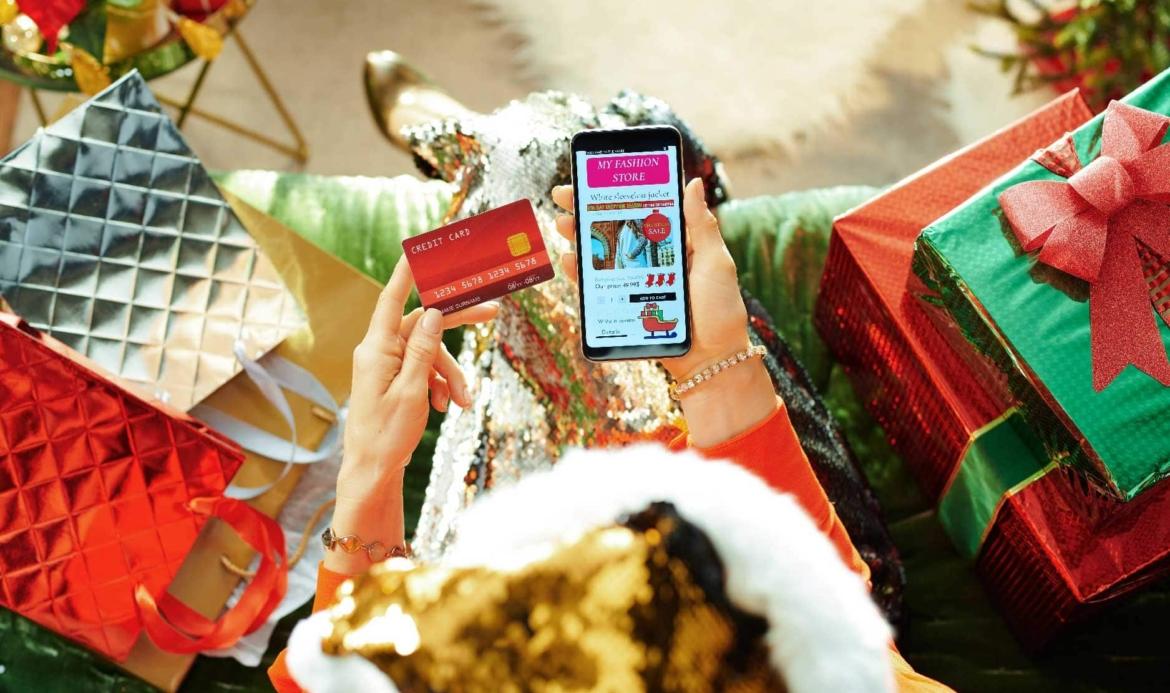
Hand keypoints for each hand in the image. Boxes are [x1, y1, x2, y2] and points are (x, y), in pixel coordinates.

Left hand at [328, 256, 497, 573]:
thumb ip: (423, 349)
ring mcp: (386, 365)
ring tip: (463, 402)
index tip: (418, 248)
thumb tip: (434, 312)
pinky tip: (448, 407)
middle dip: (457, 325)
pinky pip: (423, 370)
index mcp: (376, 348)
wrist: (373, 470)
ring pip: (429, 353)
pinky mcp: (394, 379)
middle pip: (423, 325)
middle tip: (492, 313)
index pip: (393, 299)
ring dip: (451, 374)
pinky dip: (440, 385)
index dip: (407, 272)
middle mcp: (379, 350)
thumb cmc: (387, 434)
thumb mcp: (411, 390)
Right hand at [552, 178, 778, 446]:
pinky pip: (597, 286)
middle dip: (587, 210)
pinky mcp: (624, 304)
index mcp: (675, 242)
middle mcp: (651, 258)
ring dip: (578, 238)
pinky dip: (579, 274)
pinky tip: (569, 262)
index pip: (642, 208)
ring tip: (563, 225)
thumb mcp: (715, 262)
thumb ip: (702, 225)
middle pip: (614, 228)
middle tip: (565, 197)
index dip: (617, 192)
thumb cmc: (720, 310)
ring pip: (601, 254)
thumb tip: (692, 182)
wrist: (712, 360)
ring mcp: (635, 281)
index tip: (595, 176)